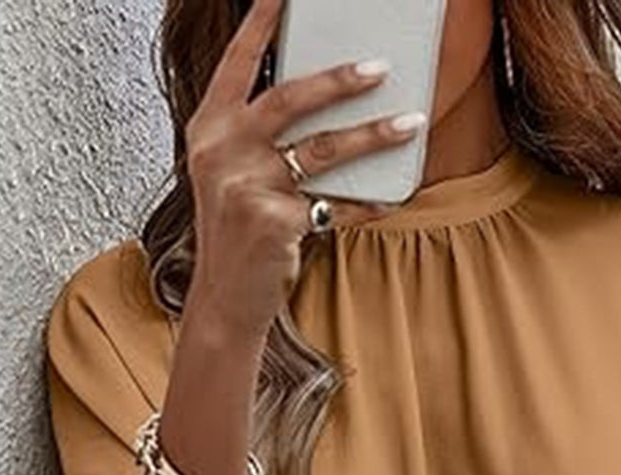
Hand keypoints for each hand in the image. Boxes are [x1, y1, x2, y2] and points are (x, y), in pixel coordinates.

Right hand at [185, 0, 424, 339]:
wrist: (225, 300)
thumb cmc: (237, 234)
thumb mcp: (234, 175)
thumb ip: (262, 137)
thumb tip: (326, 100)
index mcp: (208, 129)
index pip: (239, 63)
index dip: (261, 23)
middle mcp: (222, 152)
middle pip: (289, 99)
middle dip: (339, 80)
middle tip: (381, 66)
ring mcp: (246, 188)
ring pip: (323, 150)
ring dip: (373, 135)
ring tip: (411, 122)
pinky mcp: (274, 223)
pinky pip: (336, 204)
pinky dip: (368, 202)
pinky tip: (393, 196)